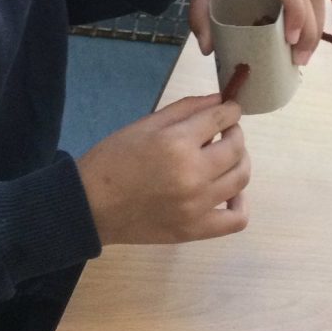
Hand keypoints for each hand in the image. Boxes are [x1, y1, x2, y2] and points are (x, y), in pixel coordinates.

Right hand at [76, 94, 248, 244]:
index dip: (230, 110)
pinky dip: (240, 203)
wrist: (91, 206)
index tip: (229, 110)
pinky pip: (236, 219)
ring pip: (241, 179)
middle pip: (237, 148)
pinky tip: (229, 192)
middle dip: (235, 133)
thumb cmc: (113, 160)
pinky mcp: (195, 230)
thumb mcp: (145, 124)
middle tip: (224, 132)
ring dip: (240, 161)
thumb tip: (220, 100)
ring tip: (225, 157)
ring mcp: (197, 206)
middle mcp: (193, 174)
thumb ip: (185, 109)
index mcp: (177, 143)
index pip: (222, 119)